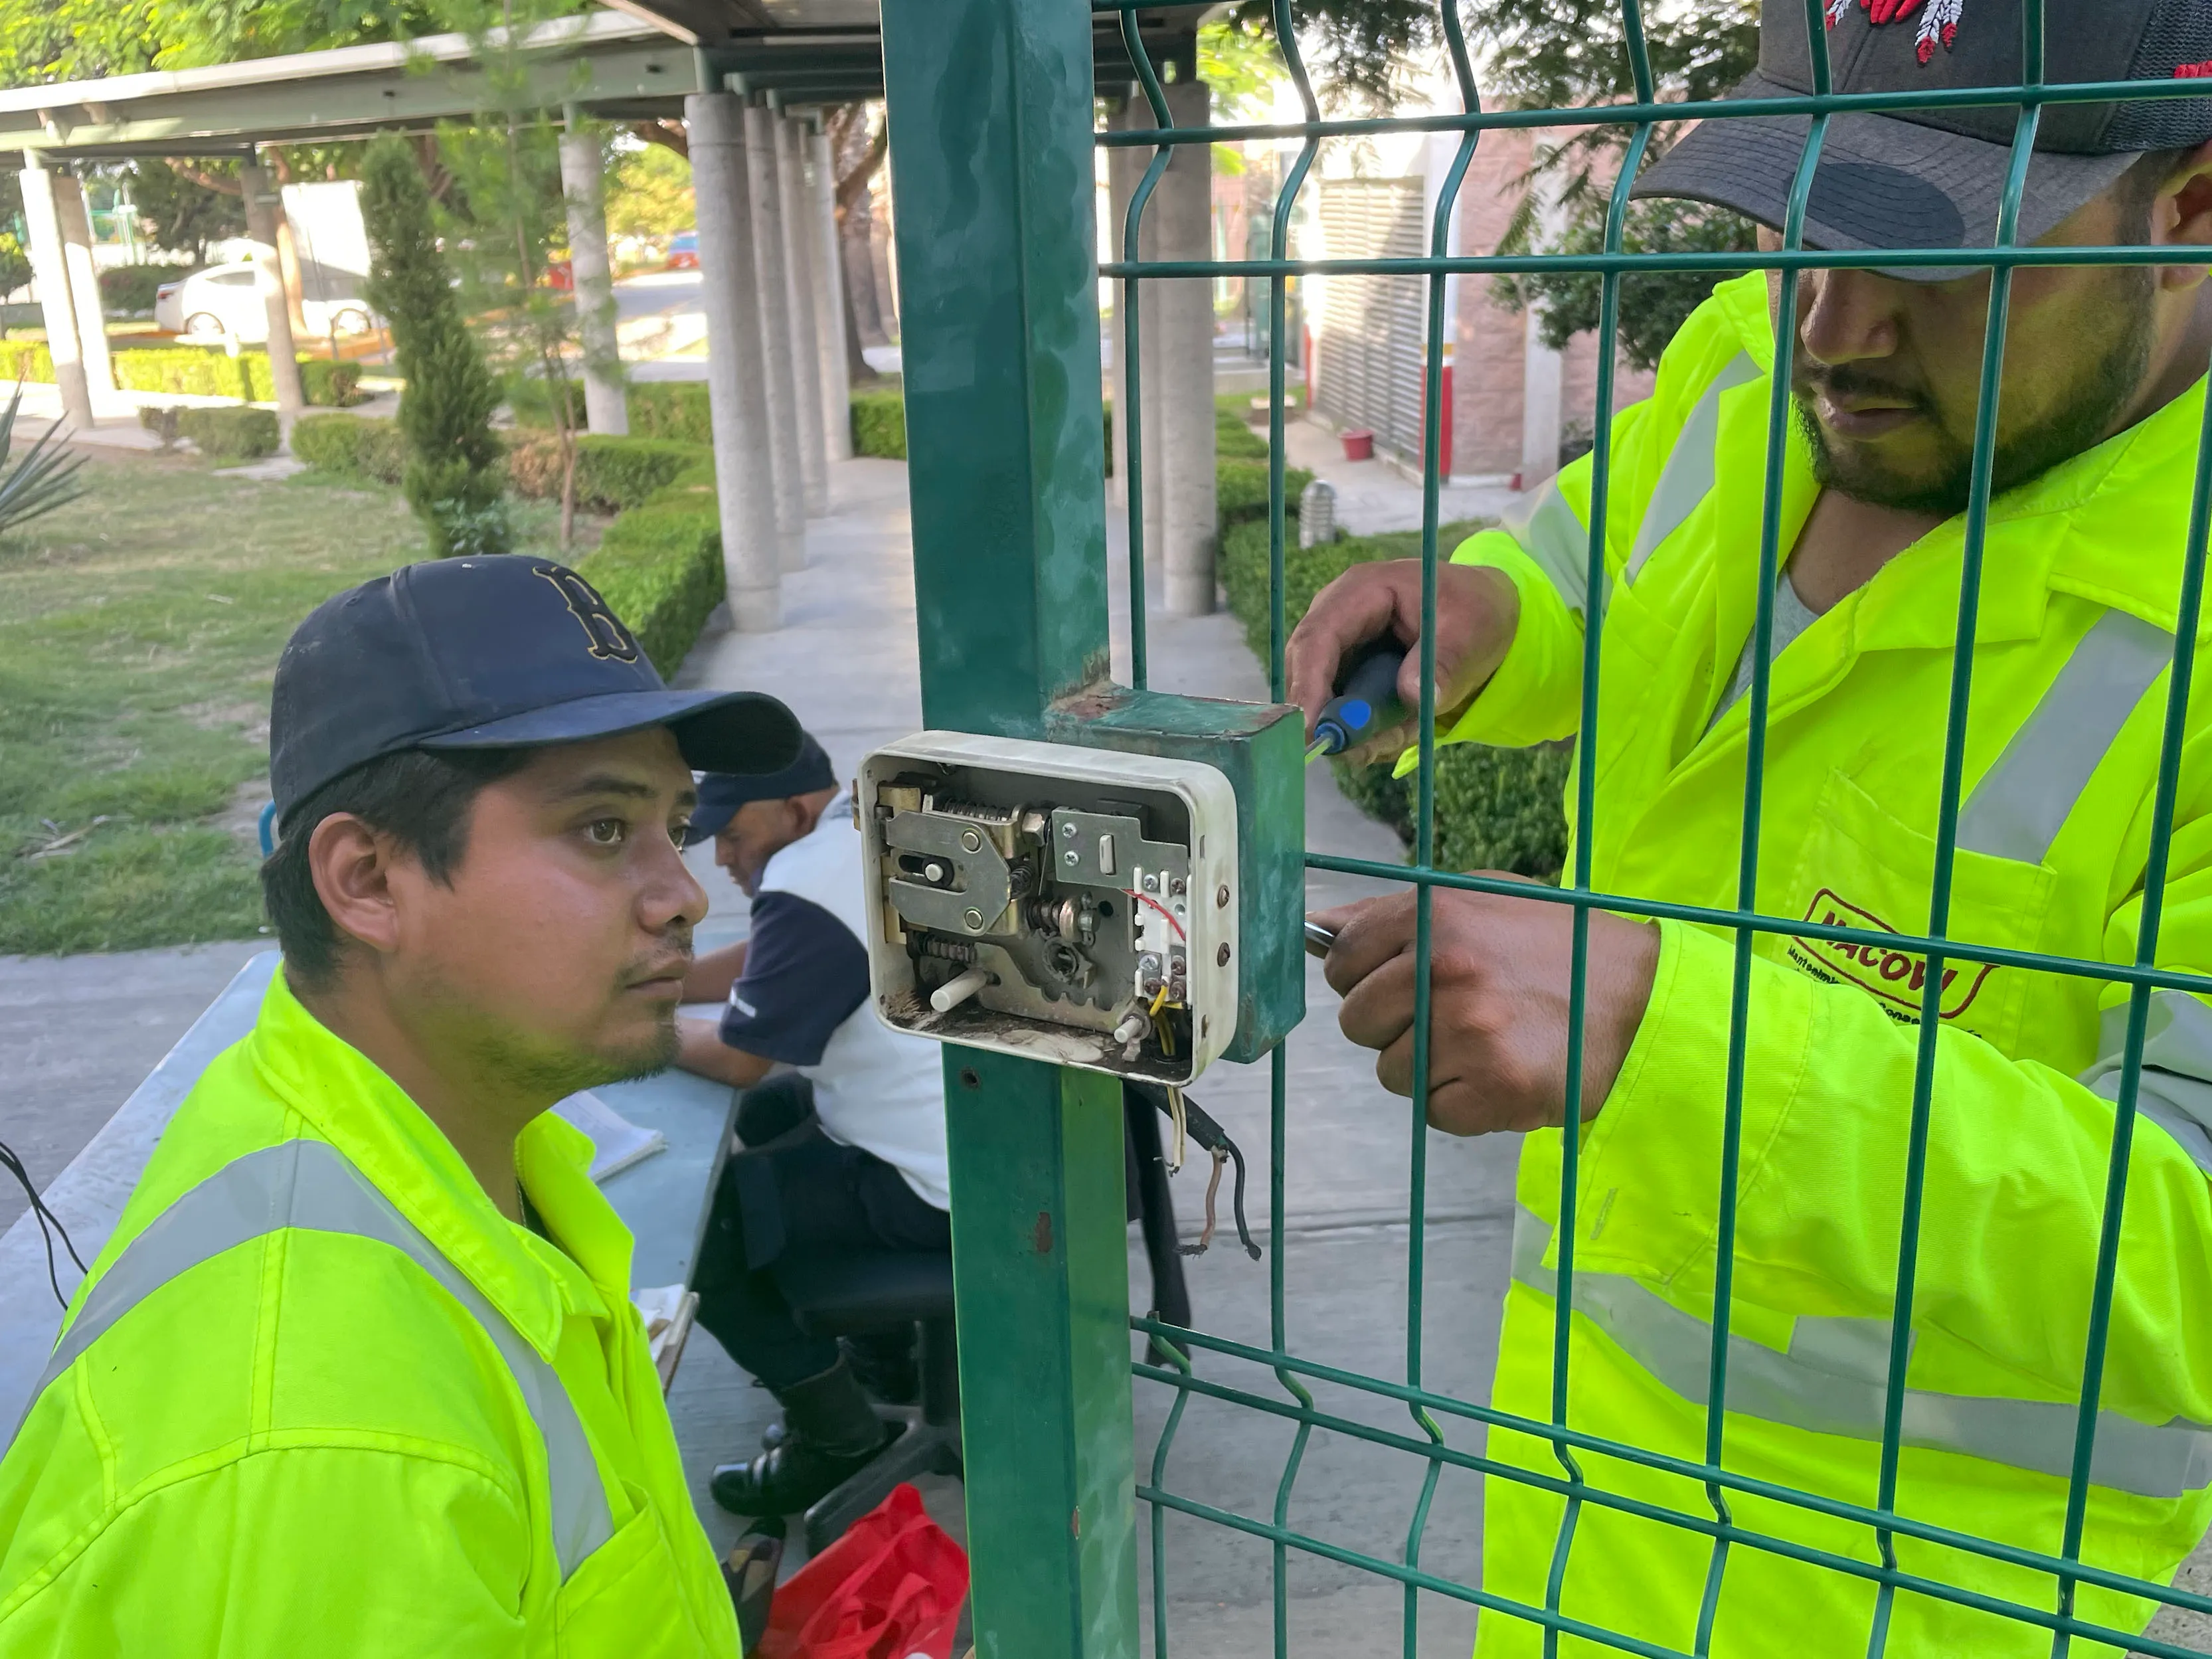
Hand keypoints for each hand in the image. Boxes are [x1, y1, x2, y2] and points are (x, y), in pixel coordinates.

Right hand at [1285, 560, 1519, 766]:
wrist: (1483, 619)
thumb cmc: (1475, 613)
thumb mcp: (1471, 633)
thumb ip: (1443, 663)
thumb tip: (1410, 693)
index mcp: (1362, 592)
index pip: (1317, 638)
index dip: (1308, 684)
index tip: (1310, 730)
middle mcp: (1338, 619)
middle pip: (1305, 673)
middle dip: (1329, 718)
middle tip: (1361, 752)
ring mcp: (1340, 650)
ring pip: (1323, 702)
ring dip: (1359, 731)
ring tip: (1408, 731)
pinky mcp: (1348, 677)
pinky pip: (1344, 717)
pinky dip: (1372, 733)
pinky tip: (1408, 726)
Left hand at [1313, 885, 1659, 1135]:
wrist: (1643, 996)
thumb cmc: (1551, 944)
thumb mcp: (1475, 901)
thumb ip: (1390, 914)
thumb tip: (1313, 928)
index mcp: (1434, 915)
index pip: (1341, 963)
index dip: (1364, 980)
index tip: (1402, 983)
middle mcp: (1445, 969)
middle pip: (1358, 1023)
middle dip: (1394, 1027)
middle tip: (1452, 1016)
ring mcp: (1469, 1031)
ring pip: (1392, 1073)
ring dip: (1429, 1068)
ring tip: (1484, 1041)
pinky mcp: (1495, 1087)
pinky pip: (1434, 1112)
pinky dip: (1462, 1103)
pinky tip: (1501, 1071)